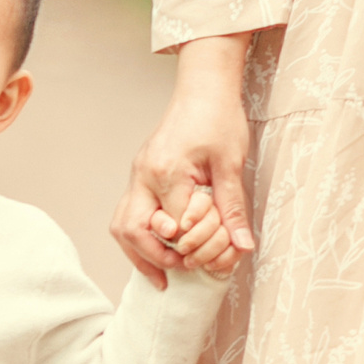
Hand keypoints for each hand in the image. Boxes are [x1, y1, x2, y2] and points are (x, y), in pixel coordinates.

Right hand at [113, 37, 254, 287]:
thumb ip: (232, 207)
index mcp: (166, 172)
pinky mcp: (141, 173)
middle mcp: (143, 175)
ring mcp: (138, 174)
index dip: (191, 246)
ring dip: (139, 252)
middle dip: (151, 259)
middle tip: (175, 275)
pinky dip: (140, 236)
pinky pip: (130, 212)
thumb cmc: (218, 118)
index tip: (210, 256)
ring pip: (122, 224)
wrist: (203, 88)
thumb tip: (241, 245)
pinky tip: (159, 248)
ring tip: (161, 273)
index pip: (174, 227)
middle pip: (131, 230)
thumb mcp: (231, 163)